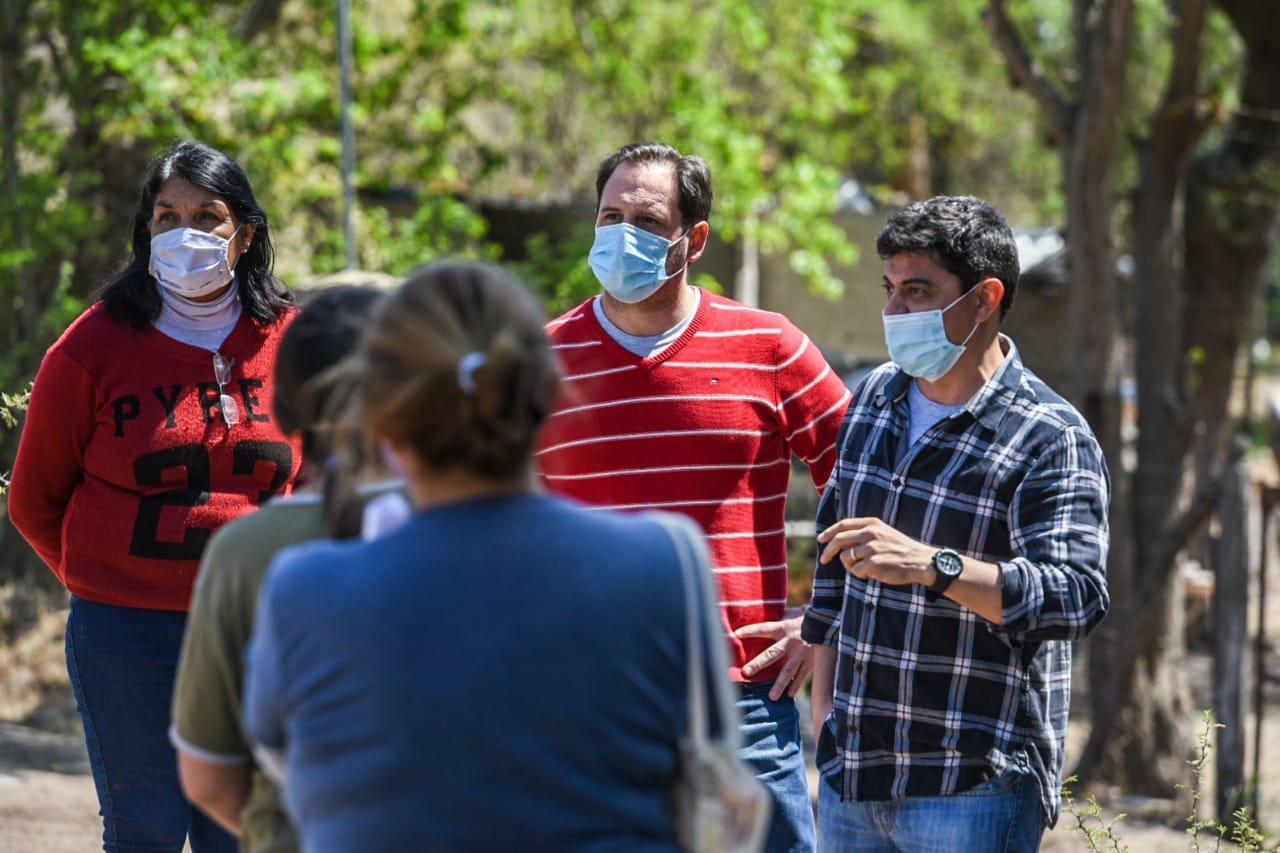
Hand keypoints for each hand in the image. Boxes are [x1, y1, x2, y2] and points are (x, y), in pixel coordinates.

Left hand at [733, 608, 813, 699]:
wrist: (828, 621)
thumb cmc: (804, 617)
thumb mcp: (789, 614)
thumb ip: (777, 620)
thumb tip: (760, 618)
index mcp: (784, 627)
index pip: (763, 629)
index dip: (750, 630)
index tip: (736, 634)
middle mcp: (791, 641)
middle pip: (772, 654)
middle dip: (758, 664)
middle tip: (746, 672)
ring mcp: (802, 653)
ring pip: (788, 671)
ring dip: (780, 685)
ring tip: (771, 697)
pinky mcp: (811, 660)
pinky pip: (802, 675)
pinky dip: (796, 685)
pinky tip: (789, 695)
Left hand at [818, 517, 935, 586]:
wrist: (921, 561)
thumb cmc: (900, 549)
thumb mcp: (883, 532)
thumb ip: (863, 532)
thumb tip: (838, 540)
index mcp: (872, 523)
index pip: (843, 524)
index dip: (829, 532)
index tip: (820, 539)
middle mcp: (870, 533)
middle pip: (839, 540)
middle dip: (828, 551)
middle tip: (823, 560)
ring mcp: (872, 548)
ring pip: (846, 558)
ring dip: (850, 566)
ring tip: (864, 568)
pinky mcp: (874, 563)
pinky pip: (856, 571)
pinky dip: (860, 574)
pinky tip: (872, 573)